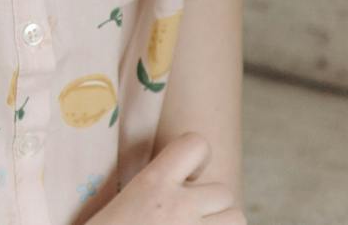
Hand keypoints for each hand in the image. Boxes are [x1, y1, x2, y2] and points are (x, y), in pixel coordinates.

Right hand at [91, 133, 244, 223]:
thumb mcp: (125, 201)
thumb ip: (155, 188)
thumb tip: (183, 182)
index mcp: (153, 183)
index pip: (197, 145)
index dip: (196, 158)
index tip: (184, 176)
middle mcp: (180, 205)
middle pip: (224, 191)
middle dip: (212, 203)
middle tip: (189, 215)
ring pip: (237, 217)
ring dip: (221, 223)